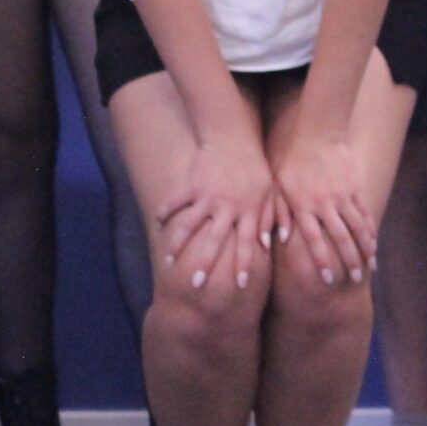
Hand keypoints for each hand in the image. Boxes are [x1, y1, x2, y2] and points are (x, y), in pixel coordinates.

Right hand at [156, 132, 275, 290]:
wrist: (233, 139)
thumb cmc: (255, 168)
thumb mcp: (269, 192)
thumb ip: (269, 218)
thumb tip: (268, 244)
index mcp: (247, 210)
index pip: (247, 243)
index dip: (245, 264)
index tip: (241, 285)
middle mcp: (227, 206)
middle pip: (215, 240)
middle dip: (207, 264)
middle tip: (198, 285)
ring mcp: (208, 196)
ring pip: (190, 225)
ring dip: (179, 245)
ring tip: (169, 263)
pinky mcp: (192, 186)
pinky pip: (176, 201)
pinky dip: (165, 212)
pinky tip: (157, 224)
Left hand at [273, 127, 375, 286]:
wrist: (316, 133)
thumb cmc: (290, 160)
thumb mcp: (276, 185)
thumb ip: (278, 213)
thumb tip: (279, 240)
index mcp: (304, 207)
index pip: (315, 240)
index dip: (322, 261)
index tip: (329, 279)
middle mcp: (325, 204)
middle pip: (341, 238)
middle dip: (349, 261)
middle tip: (355, 280)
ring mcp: (343, 196)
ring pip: (357, 227)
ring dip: (365, 249)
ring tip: (370, 267)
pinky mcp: (354, 187)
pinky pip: (364, 212)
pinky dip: (369, 229)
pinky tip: (373, 242)